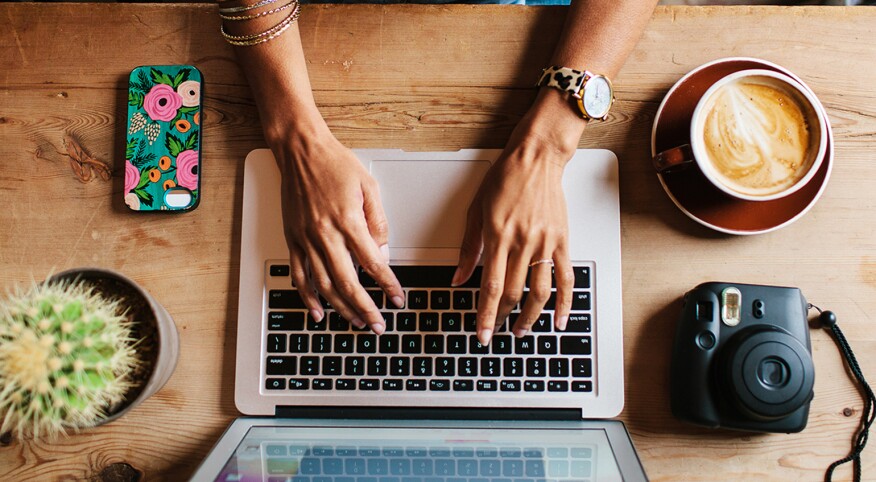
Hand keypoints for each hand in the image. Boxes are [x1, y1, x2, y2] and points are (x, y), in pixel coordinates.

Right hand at [270, 123, 403, 333]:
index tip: (397, 300)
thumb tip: (383, 253)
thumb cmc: (335, 164)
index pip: (372, 263)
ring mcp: (305, 239)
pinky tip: (318, 311)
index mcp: (348, 221)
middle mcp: (325, 234)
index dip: (387, 285)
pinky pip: (298, 274)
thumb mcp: (369, 187)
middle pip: (348, 282)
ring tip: (356, 321)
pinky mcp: (292, 239)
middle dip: (365, 308)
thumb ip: (378, 222)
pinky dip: (308, 297)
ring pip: (323, 284)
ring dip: (341, 307)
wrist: (300, 150)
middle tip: (378, 324)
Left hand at [454, 90, 584, 344]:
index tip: (481, 332)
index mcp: (497, 235)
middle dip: (501, 318)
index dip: (484, 314)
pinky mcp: (562, 240)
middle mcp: (522, 242)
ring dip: (529, 317)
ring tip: (520, 330)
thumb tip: (458, 278)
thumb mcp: (476, 210)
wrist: (537, 157)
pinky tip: (558, 320)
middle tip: (494, 332)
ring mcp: (544, 243)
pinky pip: (566, 278)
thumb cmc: (505, 178)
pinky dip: (564, 302)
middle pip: (512, 292)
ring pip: (539, 291)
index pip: (490, 285)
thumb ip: (468, 248)